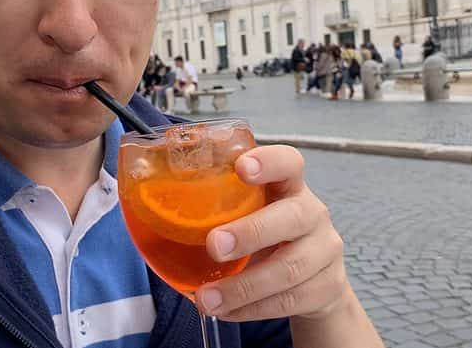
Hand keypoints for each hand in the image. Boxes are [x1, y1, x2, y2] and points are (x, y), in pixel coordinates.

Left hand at [196, 145, 347, 321]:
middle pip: (292, 216)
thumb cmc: (268, 234)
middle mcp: (312, 212)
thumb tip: (145, 202)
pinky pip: (290, 300)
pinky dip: (253, 309)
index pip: (289, 161)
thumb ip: (219, 201)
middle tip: (214, 244)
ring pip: (289, 268)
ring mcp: (324, 250)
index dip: (269, 162)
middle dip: (251, 232)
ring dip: (243, 286)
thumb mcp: (252, 210)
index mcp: (290, 185)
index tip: (240, 168)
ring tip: (207, 298)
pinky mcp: (326, 287)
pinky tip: (226, 311)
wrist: (315, 276)